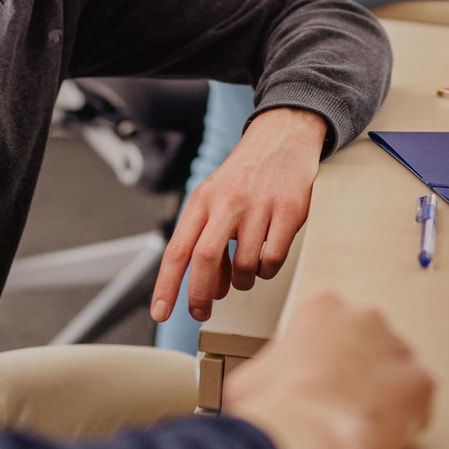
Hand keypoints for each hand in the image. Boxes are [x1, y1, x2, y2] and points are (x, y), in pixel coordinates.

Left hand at [150, 107, 326, 326]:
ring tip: (244, 275)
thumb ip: (206, 238)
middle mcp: (227, 202)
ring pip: (244, 266)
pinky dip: (268, 270)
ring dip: (242, 283)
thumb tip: (209, 288)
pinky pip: (273, 259)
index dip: (166, 285)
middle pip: (204, 259)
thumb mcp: (215, 198)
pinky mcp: (288, 211)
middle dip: (199, 296)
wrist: (282, 136)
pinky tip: (266, 260)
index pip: (177, 249)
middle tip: (202, 312)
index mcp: (203, 200)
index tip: (160, 312)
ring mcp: (258, 206)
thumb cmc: (246, 174)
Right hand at [226, 292, 434, 448]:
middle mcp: (366, 318)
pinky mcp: (421, 381)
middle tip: (344, 395)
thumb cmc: (278, 403)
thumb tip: (268, 382)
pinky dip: (408, 415)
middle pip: (371, 339)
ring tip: (362, 417)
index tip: (324, 370)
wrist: (305, 428)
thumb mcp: (254, 372)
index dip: (330, 351)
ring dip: (386, 390)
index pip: (336, 322)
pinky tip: (384, 430)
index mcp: (325, 307)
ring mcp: (398, 348)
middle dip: (362, 365)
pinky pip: (419, 398)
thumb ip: (274, 363)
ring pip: (398, 368)